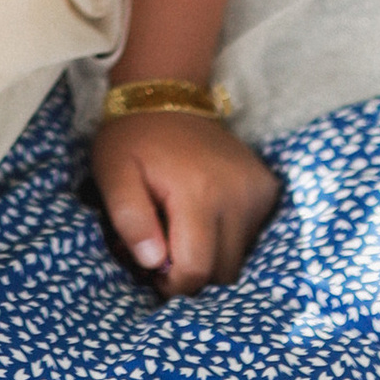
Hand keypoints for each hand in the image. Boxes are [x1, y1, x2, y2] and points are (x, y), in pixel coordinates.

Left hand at [91, 114, 279, 296]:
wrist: (166, 95)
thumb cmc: (133, 139)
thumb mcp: (112, 174)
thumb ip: (129, 220)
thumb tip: (152, 263)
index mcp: (198, 193)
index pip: (196, 270)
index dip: (172, 283)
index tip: (152, 269)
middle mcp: (237, 195)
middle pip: (222, 272)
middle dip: (191, 274)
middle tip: (164, 251)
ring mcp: (257, 191)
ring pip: (239, 258)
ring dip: (211, 257)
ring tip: (182, 231)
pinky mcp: (267, 188)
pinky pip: (251, 236)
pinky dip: (227, 238)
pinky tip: (204, 217)